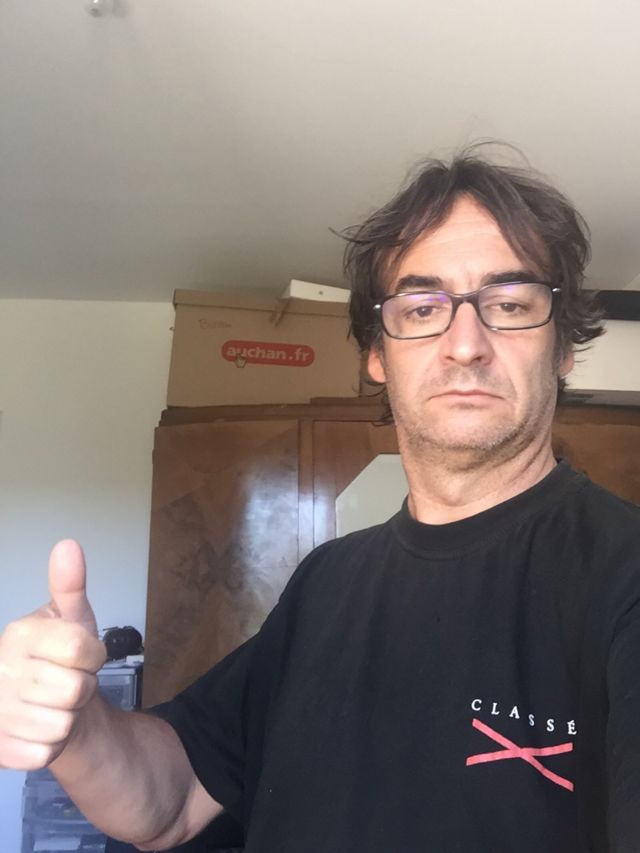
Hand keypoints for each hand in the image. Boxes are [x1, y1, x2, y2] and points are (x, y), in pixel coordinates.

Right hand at [0, 540, 106, 769]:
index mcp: (19, 635)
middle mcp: (1, 669)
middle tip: (70, 680)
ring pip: (62, 723)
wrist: (47, 702)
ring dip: (70, 717)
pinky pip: (46, 752)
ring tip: (56, 704)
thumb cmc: (62, 657)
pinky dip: (53, 745)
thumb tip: (68, 546)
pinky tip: (43, 729)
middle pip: (75, 690)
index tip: (87, 655)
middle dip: (83, 688)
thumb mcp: (73, 619)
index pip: (80, 649)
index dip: (94, 656)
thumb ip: (70, 585)